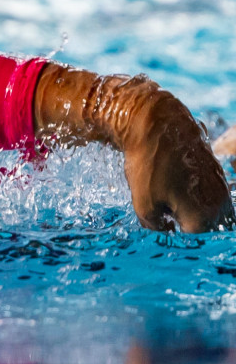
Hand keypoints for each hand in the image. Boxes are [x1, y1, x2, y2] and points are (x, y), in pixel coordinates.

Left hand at [35, 64, 233, 232]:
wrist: (156, 123)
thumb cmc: (149, 165)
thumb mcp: (143, 205)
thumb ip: (156, 228)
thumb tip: (166, 232)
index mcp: (205, 216)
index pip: (190, 240)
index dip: (169, 235)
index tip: (156, 221)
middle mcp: (221, 203)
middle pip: (201, 228)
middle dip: (180, 224)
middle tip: (159, 208)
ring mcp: (221, 186)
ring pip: (205, 212)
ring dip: (186, 211)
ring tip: (165, 196)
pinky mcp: (215, 172)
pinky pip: (206, 195)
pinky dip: (190, 196)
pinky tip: (172, 185)